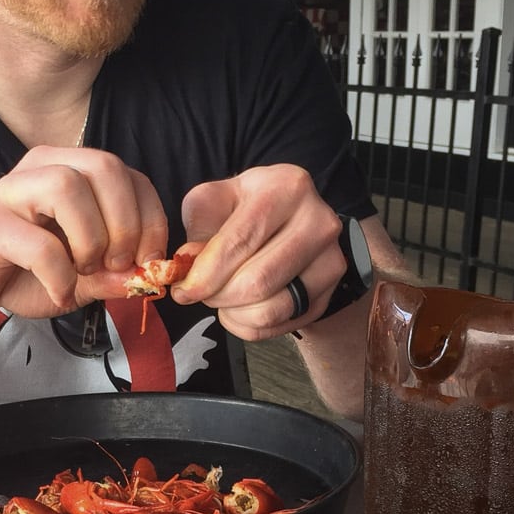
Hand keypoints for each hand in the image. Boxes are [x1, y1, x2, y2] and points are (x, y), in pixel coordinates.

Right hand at [0, 145, 170, 321]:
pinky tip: (59, 292)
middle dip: (125, 222)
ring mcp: (11, 192)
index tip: (148, 259)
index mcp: (68, 171)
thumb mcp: (79, 277)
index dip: (150, 217)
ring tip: (84, 270)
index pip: (129, 174)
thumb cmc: (16, 273)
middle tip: (118, 264)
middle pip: (104, 166)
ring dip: (91, 237)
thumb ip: (114, 275)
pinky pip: (37, 241)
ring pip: (68, 186)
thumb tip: (153, 277)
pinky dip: (59, 273)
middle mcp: (41, 169)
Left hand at [169, 165, 347, 337]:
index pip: (239, 241)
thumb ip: (198, 228)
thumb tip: (188, 263)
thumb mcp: (216, 202)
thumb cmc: (245, 209)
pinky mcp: (329, 292)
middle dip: (217, 297)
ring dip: (233, 313)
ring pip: (270, 309)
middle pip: (256, 282)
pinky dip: (249, 326)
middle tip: (201, 295)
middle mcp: (318, 222)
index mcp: (287, 187)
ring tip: (222, 299)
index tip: (183, 291)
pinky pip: (280, 325)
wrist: (290, 223)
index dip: (205, 274)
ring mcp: (331, 260)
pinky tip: (240, 309)